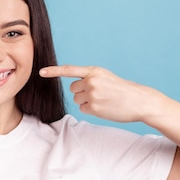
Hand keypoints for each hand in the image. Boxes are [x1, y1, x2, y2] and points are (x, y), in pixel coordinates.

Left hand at [40, 65, 157, 122]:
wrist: (139, 101)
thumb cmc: (122, 90)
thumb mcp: (106, 77)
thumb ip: (90, 78)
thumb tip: (75, 88)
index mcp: (94, 71)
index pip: (69, 70)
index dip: (54, 71)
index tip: (41, 72)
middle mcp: (91, 81)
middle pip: (73, 89)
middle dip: (81, 93)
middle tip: (98, 94)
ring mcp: (92, 94)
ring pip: (78, 100)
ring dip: (87, 102)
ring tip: (103, 100)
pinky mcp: (94, 107)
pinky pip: (83, 109)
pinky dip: (91, 110)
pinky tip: (104, 108)